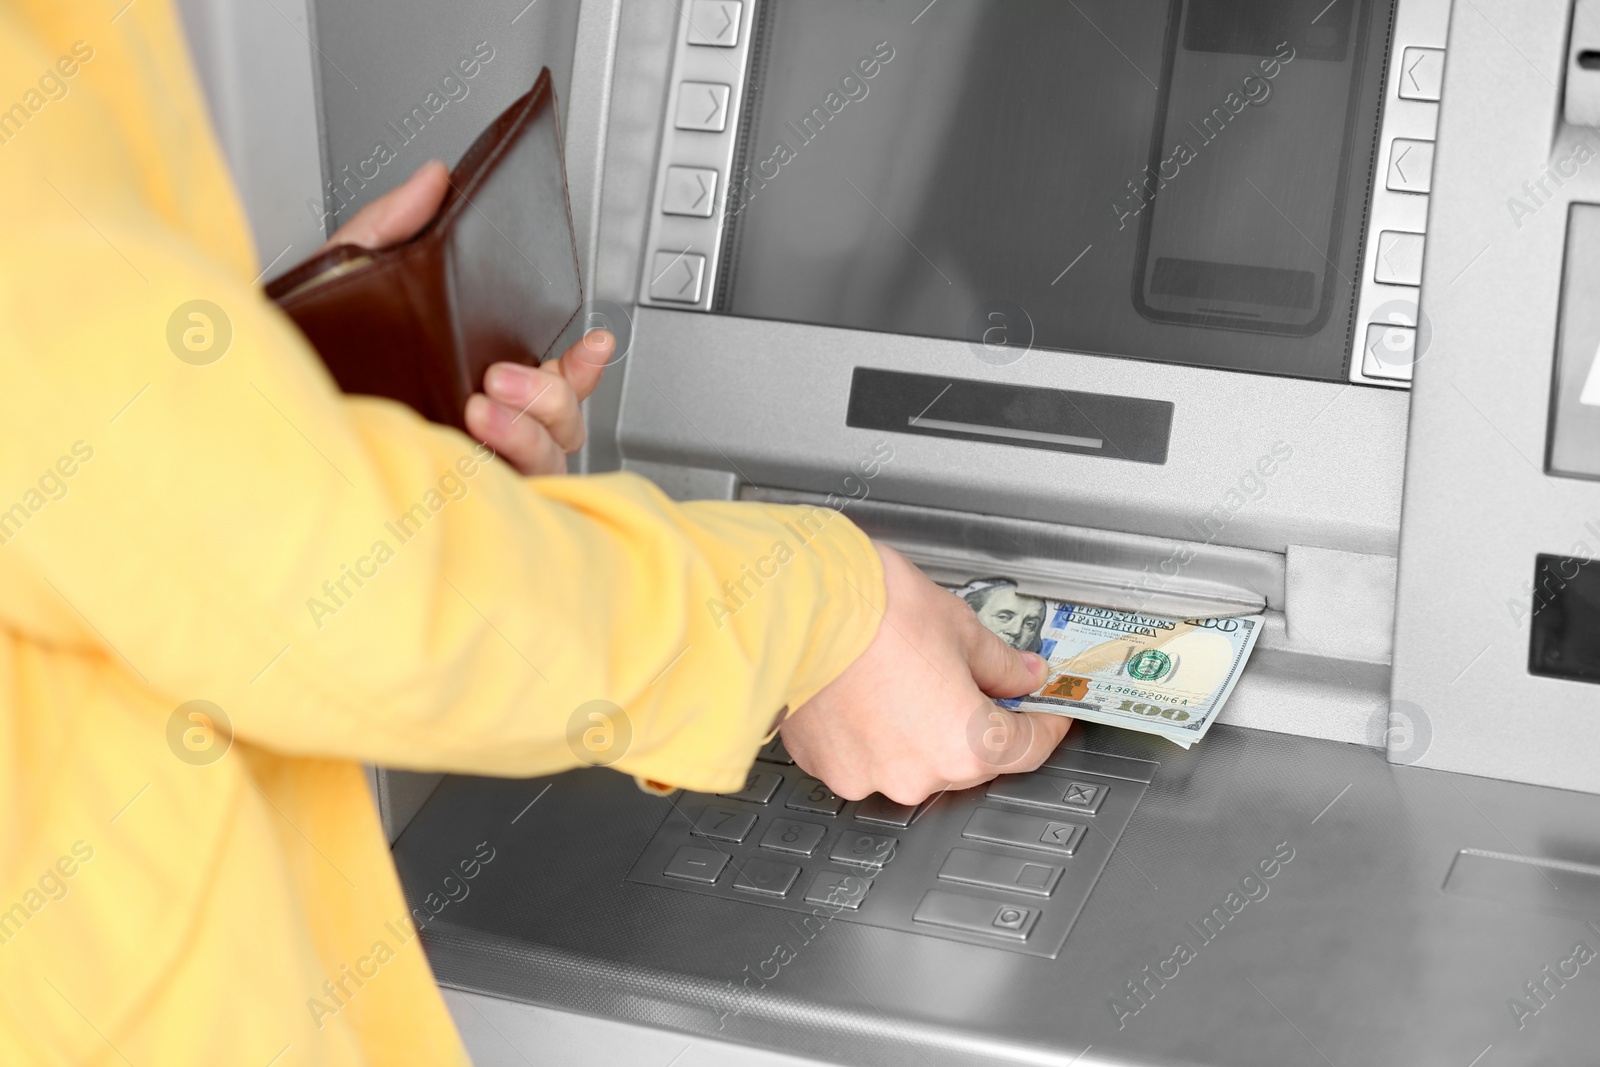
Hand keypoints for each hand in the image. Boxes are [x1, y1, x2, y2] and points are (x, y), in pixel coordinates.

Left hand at [320, 161, 613, 475]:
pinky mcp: (460, 500)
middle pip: (564, 419)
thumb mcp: (343, 277)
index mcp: (472, 375)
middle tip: (498, 374)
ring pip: (551, 457)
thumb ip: (389, 225)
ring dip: (529, 428)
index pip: (552, 375)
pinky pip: (518, 496)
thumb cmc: (297, 360)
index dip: (583, 362)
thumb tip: (434, 180)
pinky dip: (514, 469)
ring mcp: (477, 466)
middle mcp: (486, 426)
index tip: (593, 342)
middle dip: (550, 393)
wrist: (249, 415)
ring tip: (480, 407)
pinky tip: (483, 444)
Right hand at [780, 545, 1071, 804]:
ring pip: (915, 760)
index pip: (1029, 749)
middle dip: (977, 720)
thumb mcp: (960, 627)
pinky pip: (867, 755)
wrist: (793, 607)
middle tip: (973, 679)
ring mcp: (869, 776)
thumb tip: (1023, 675)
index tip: (1048, 708)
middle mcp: (919, 774)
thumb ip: (1001, 663)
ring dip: (922, 729)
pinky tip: (870, 691)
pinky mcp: (827, 767)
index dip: (1046, 723)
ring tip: (909, 677)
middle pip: (970, 759)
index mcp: (968, 744)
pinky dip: (876, 732)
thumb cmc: (873, 612)